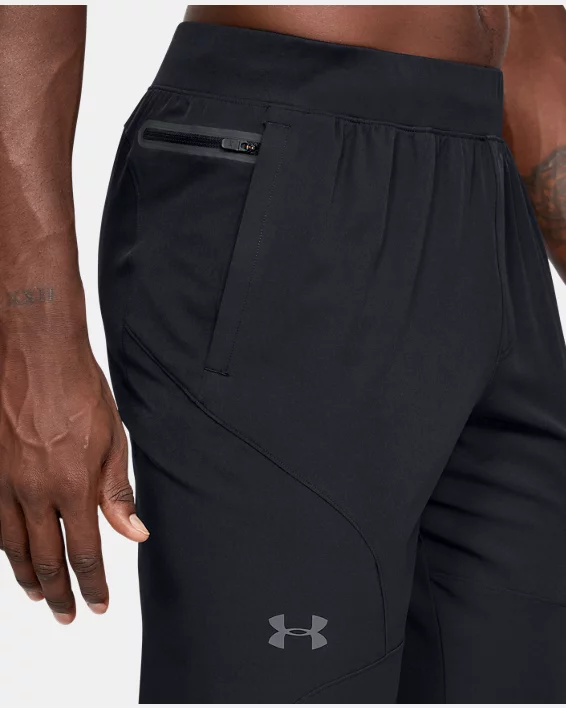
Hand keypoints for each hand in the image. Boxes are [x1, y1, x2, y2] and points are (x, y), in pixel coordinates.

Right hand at [0, 341, 148, 623]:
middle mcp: (34, 492)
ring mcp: (4, 482)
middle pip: (45, 560)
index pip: (84, 554)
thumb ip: (117, 492)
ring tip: (38, 595)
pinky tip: (11, 554)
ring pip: (12, 546)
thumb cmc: (80, 391)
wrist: (37, 354)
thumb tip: (135, 533)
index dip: (92, 585)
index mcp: (73, 487)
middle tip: (67, 615)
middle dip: (58, 593)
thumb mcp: (113, 440)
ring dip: (26, 577)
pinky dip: (3, 546)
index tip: (98, 606)